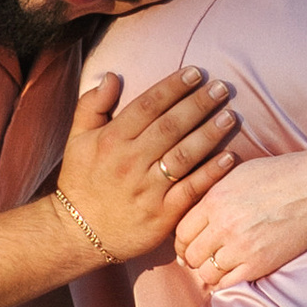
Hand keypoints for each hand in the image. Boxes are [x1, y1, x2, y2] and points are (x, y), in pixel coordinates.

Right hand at [58, 68, 238, 260]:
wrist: (77, 234)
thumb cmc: (80, 182)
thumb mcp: (76, 139)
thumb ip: (92, 105)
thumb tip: (111, 76)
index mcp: (111, 139)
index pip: (148, 105)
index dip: (173, 86)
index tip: (195, 72)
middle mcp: (130, 161)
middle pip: (171, 126)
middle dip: (199, 104)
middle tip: (222, 87)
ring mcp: (147, 189)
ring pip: (184, 155)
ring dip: (209, 134)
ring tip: (230, 116)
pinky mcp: (161, 214)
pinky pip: (190, 189)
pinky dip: (211, 173)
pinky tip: (229, 157)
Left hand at [173, 147, 306, 293]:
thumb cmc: (280, 174)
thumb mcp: (237, 174)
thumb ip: (213, 194)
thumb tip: (197, 213)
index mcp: (214, 201)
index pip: (181, 232)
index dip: (182, 242)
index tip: (188, 245)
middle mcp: (223, 226)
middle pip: (191, 255)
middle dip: (193, 258)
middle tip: (200, 258)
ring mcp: (242, 247)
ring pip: (206, 273)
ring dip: (208, 272)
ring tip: (215, 268)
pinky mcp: (260, 263)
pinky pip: (229, 283)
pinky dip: (224, 283)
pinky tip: (229, 275)